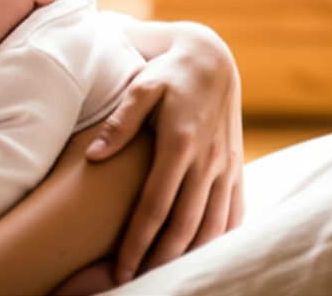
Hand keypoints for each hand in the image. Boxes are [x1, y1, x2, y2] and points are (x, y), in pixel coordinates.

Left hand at [85, 21, 244, 283]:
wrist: (211, 57)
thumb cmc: (167, 72)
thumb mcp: (141, 86)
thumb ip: (119, 122)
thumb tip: (94, 156)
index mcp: (179, 142)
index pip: (156, 205)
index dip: (137, 241)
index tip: (119, 269)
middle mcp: (207, 159)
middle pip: (185, 226)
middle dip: (160, 260)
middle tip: (134, 282)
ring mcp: (226, 165)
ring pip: (213, 225)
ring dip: (191, 256)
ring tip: (164, 277)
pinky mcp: (237, 166)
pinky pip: (235, 212)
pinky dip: (221, 239)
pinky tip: (203, 255)